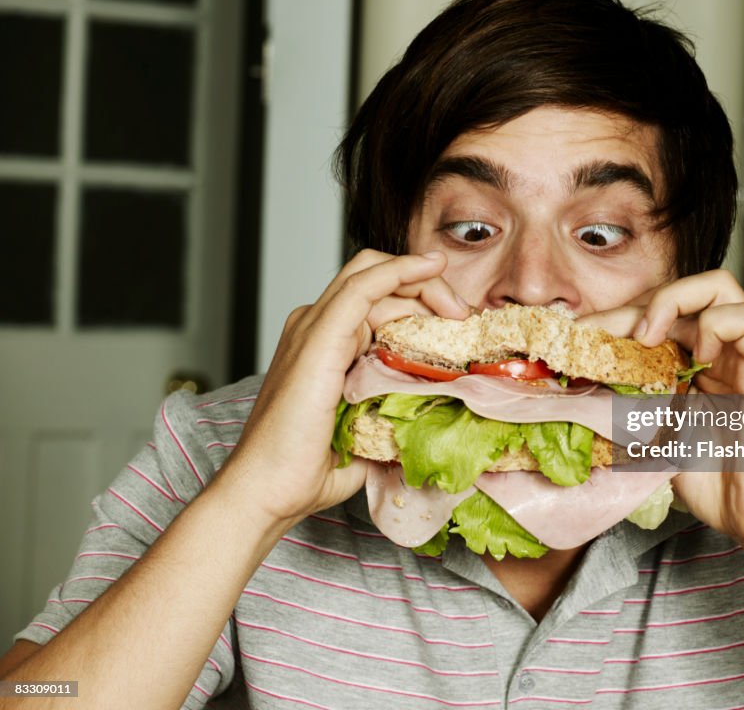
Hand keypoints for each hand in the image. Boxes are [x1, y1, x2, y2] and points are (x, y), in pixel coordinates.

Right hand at [215, 249, 469, 525]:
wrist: (266, 491)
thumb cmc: (306, 471)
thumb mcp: (366, 432)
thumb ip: (394, 414)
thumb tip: (434, 417)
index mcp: (324, 343)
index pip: (377, 298)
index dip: (420, 300)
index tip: (457, 325)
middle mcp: (315, 326)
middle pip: (377, 277)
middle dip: (426, 285)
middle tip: (461, 315)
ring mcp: (312, 327)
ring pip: (373, 273)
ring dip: (422, 280)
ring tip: (456, 307)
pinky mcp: (318, 336)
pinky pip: (363, 286)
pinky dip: (400, 270)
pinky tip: (430, 267)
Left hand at [579, 270, 743, 551]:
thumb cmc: (711, 482)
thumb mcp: (649, 439)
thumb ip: (623, 410)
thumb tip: (572, 395)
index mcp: (689, 364)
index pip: (654, 314)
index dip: (615, 317)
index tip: (579, 337)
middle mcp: (717, 352)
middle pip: (680, 293)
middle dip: (633, 306)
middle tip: (600, 333)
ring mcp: (743, 357)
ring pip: (720, 287)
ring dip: (674, 300)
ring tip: (648, 337)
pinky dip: (717, 324)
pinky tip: (698, 357)